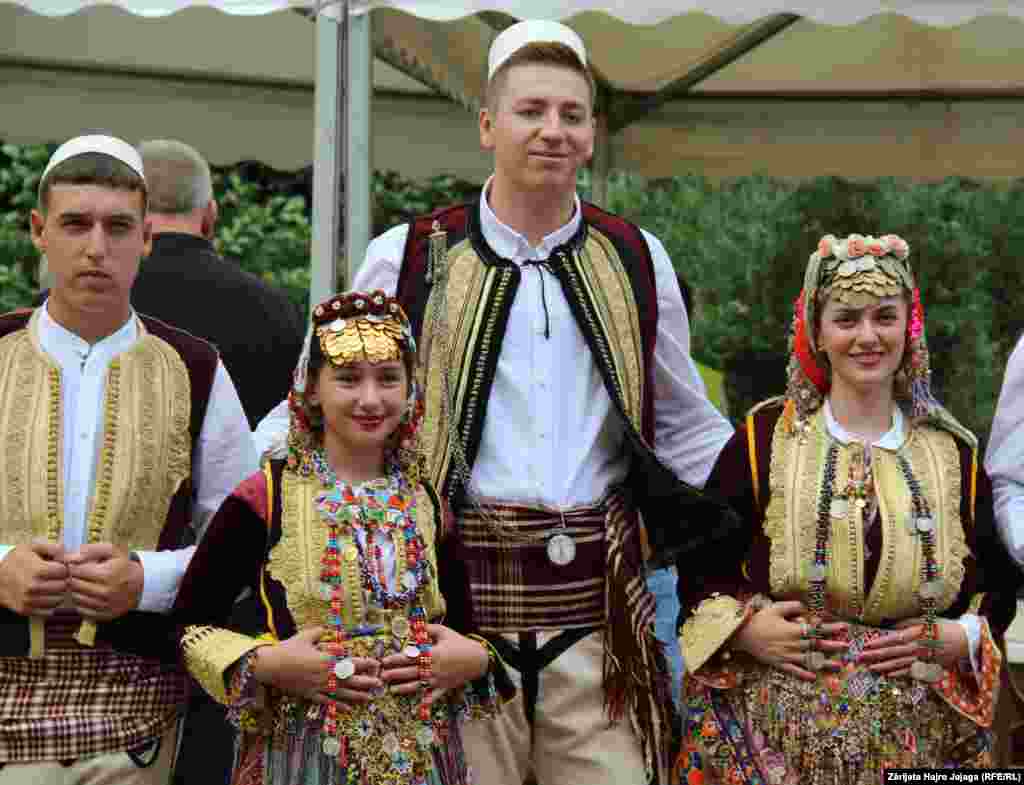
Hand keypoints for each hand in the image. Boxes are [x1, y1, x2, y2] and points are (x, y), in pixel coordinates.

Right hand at [0, 541, 68, 615]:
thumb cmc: (14, 560)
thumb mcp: (31, 548)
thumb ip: (54, 548)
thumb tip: (73, 554)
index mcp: (37, 570)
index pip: (65, 571)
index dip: (65, 568)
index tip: (61, 567)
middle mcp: (33, 587)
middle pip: (63, 586)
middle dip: (63, 580)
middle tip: (58, 577)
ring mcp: (29, 600)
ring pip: (58, 600)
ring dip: (58, 593)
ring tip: (52, 586)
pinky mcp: (25, 610)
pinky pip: (48, 611)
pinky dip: (51, 605)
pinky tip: (46, 596)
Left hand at [65, 543, 142, 620]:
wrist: (140, 585)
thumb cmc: (123, 566)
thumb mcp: (113, 551)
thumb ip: (92, 550)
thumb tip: (71, 558)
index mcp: (107, 574)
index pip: (76, 571)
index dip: (74, 566)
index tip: (77, 565)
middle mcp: (105, 592)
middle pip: (74, 585)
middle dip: (73, 578)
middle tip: (80, 574)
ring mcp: (104, 605)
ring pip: (76, 598)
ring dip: (76, 590)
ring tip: (85, 584)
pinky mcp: (103, 615)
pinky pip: (81, 610)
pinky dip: (81, 602)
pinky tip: (88, 595)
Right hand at [252, 627, 381, 704]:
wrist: (270, 666)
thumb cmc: (288, 649)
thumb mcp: (305, 636)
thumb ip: (319, 633)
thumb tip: (328, 631)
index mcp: (327, 659)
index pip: (351, 662)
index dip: (365, 664)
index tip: (376, 664)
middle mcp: (325, 675)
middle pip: (350, 680)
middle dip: (366, 682)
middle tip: (379, 684)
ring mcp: (317, 687)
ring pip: (341, 693)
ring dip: (356, 696)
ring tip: (368, 698)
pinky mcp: (309, 694)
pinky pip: (326, 701)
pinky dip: (337, 705)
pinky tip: (347, 709)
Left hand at [380, 624, 488, 706]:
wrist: (477, 658)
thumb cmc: (459, 643)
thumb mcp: (443, 632)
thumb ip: (427, 629)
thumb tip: (411, 627)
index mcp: (432, 653)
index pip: (409, 657)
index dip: (396, 659)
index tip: (385, 661)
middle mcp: (433, 668)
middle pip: (410, 672)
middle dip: (395, 674)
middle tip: (382, 676)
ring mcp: (438, 680)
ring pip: (418, 685)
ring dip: (404, 688)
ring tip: (392, 690)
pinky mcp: (444, 687)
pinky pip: (433, 696)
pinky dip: (425, 702)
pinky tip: (416, 707)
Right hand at [732, 600, 847, 681]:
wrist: (742, 634)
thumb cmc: (760, 619)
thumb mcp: (776, 608)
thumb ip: (793, 607)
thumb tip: (806, 609)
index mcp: (794, 630)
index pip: (817, 629)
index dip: (831, 628)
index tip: (844, 628)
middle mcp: (793, 644)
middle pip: (817, 646)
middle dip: (833, 646)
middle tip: (846, 647)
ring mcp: (787, 655)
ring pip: (810, 660)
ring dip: (825, 663)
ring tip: (838, 666)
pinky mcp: (780, 663)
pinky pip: (794, 671)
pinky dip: (804, 675)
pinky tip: (814, 678)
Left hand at [858, 618, 967, 675]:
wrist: (964, 641)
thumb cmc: (942, 627)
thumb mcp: (925, 620)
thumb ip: (907, 623)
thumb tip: (890, 627)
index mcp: (917, 634)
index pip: (895, 639)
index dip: (880, 642)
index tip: (867, 644)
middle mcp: (918, 648)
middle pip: (894, 652)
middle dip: (876, 655)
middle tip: (861, 658)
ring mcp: (923, 659)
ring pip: (900, 664)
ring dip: (884, 666)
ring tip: (870, 668)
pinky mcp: (928, 666)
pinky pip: (911, 671)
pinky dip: (899, 674)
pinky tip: (888, 675)